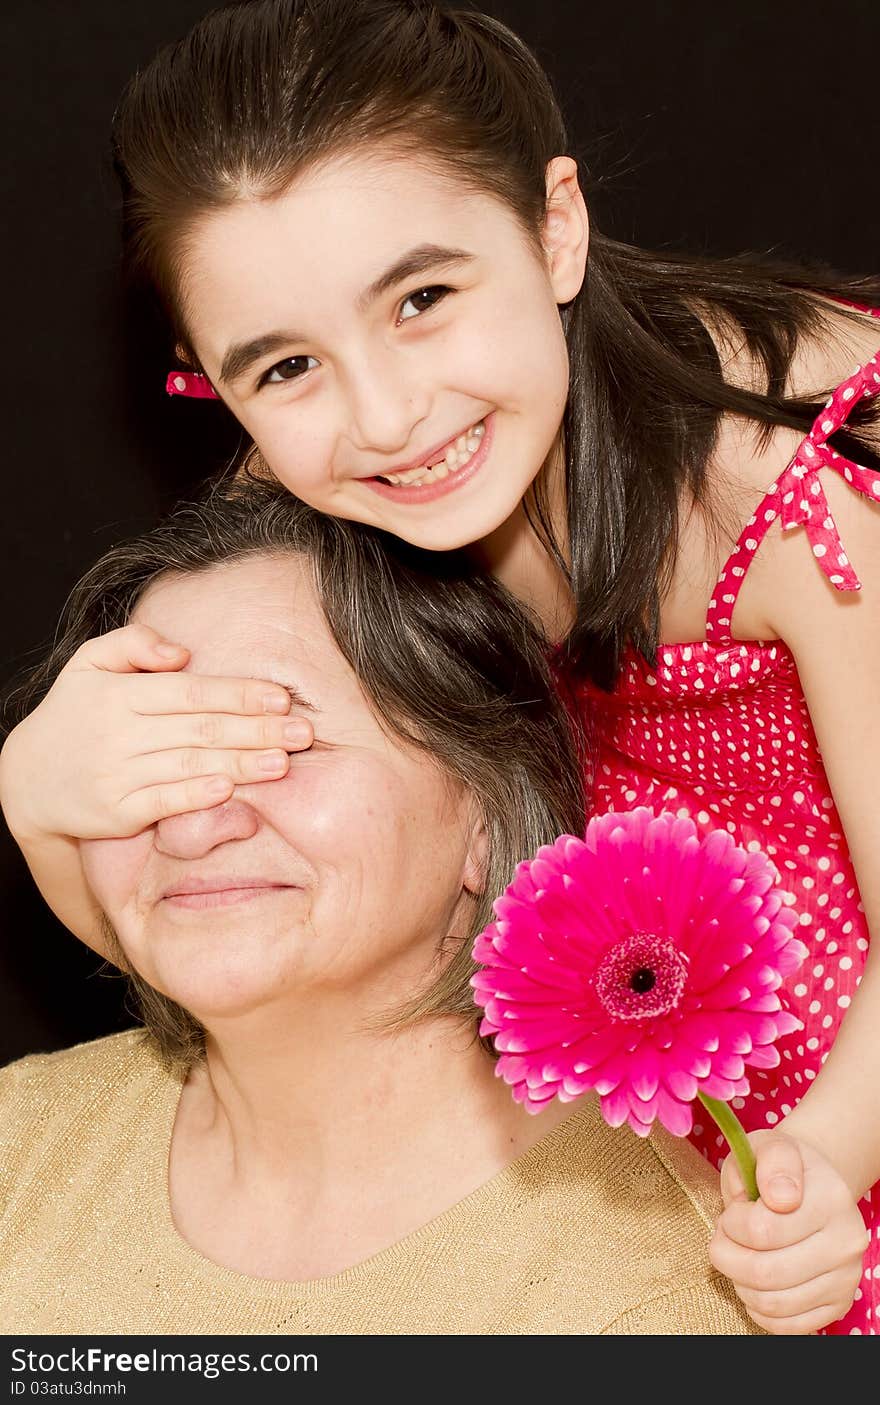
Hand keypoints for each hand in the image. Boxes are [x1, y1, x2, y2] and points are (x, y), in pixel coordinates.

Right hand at [0, 622, 313, 840]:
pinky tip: (230, 788)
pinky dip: (196, 796)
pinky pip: (163, 802)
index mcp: (120, 694)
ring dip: (240, 764)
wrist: (29, 780)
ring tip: (282, 762)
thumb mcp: (89, 663)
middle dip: (256, 730)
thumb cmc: (75, 714)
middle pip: (199, 729)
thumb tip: (180, 651)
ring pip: (188, 766)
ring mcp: (117, 774)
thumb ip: (133, 643)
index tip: (282, 698)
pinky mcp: (116, 813)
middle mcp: (119, 733)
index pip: (190, 692)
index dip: (239, 694)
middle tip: (302, 732)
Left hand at [708, 1128, 868, 1333]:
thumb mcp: (768, 1146)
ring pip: (773, 1303)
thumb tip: (780, 1198)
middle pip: (765, 1272)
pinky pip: (788, 1326)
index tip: (732, 1212)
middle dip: (727, 1257)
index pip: (762, 1230)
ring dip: (739, 1283)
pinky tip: (753, 1284)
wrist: (812, 1187)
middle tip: (722, 1239)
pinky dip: (759, 1310)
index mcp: (830, 1197)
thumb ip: (770, 1161)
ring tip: (738, 1258)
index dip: (731, 1224)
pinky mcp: (838, 1305)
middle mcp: (846, 1241)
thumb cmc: (779, 1169)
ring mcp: (845, 1278)